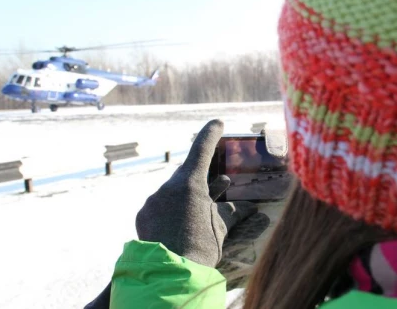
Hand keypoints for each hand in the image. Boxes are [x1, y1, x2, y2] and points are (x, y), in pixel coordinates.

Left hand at [136, 119, 257, 266]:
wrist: (170, 273)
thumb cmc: (202, 247)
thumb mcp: (222, 227)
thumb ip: (234, 212)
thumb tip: (253, 208)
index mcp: (190, 183)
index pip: (201, 148)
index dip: (211, 134)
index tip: (218, 123)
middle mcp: (167, 186)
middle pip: (187, 174)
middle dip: (202, 179)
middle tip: (217, 183)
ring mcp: (153, 200)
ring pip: (173, 191)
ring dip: (187, 197)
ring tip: (200, 209)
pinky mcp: (143, 215)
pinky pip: (161, 205)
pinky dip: (172, 210)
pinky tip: (181, 223)